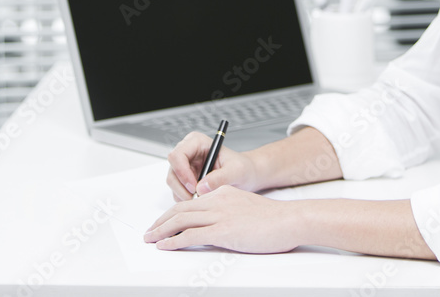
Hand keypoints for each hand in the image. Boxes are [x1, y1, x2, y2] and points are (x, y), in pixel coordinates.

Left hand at [144, 185, 300, 253]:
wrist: (290, 220)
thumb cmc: (274, 219)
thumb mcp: (246, 209)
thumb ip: (229, 212)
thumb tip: (216, 226)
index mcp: (223, 193)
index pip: (190, 203)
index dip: (172, 213)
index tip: (162, 222)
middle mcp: (218, 201)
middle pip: (180, 210)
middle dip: (161, 222)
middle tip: (149, 232)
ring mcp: (220, 215)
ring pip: (181, 221)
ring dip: (162, 231)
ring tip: (150, 239)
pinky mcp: (224, 231)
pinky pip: (191, 235)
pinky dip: (174, 241)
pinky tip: (165, 246)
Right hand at [166, 131, 262, 200]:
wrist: (246, 176)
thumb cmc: (242, 168)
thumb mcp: (236, 171)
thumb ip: (220, 177)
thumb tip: (201, 187)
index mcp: (197, 142)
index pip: (177, 155)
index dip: (182, 173)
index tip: (194, 187)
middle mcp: (188, 153)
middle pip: (173, 171)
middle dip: (183, 187)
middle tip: (197, 198)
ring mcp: (185, 167)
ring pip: (173, 183)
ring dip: (184, 195)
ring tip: (203, 199)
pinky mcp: (185, 180)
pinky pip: (178, 192)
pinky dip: (186, 199)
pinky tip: (202, 199)